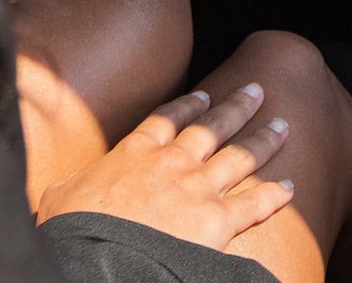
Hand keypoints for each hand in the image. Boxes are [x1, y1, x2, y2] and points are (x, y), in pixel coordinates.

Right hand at [34, 83, 295, 252]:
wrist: (98, 261)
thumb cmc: (74, 231)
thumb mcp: (60, 199)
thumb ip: (70, 188)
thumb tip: (61, 190)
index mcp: (134, 153)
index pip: (167, 119)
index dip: (189, 106)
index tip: (205, 94)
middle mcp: (172, 163)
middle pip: (212, 127)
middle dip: (237, 107)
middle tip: (257, 90)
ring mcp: (197, 189)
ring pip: (240, 155)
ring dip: (264, 139)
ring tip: (283, 124)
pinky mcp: (217, 221)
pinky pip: (255, 204)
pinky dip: (276, 195)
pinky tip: (291, 186)